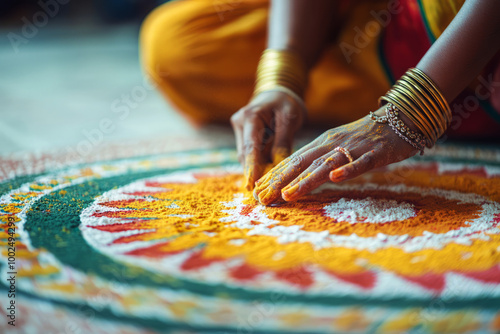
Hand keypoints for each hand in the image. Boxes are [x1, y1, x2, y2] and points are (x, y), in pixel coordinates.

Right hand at [231, 91, 305, 190]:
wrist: (277, 93)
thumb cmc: (286, 103)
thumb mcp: (290, 118)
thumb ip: (283, 141)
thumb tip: (277, 166)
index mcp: (251, 117)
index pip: (250, 147)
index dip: (251, 167)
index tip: (252, 185)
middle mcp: (240, 124)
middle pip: (246, 155)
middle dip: (255, 173)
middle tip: (265, 192)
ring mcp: (240, 131)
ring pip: (247, 157)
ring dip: (258, 169)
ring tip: (269, 185)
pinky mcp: (243, 138)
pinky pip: (251, 155)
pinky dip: (259, 164)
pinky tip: (267, 175)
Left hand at [253, 106, 418, 204]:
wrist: (401, 117)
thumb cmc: (366, 137)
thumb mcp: (337, 146)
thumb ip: (319, 160)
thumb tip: (297, 178)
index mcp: (322, 144)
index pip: (292, 160)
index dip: (274, 175)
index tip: (256, 191)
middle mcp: (332, 144)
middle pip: (302, 163)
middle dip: (280, 181)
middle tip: (262, 198)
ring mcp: (353, 148)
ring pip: (325, 165)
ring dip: (305, 180)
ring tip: (287, 194)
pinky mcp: (375, 154)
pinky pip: (360, 163)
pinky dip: (347, 170)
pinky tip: (335, 179)